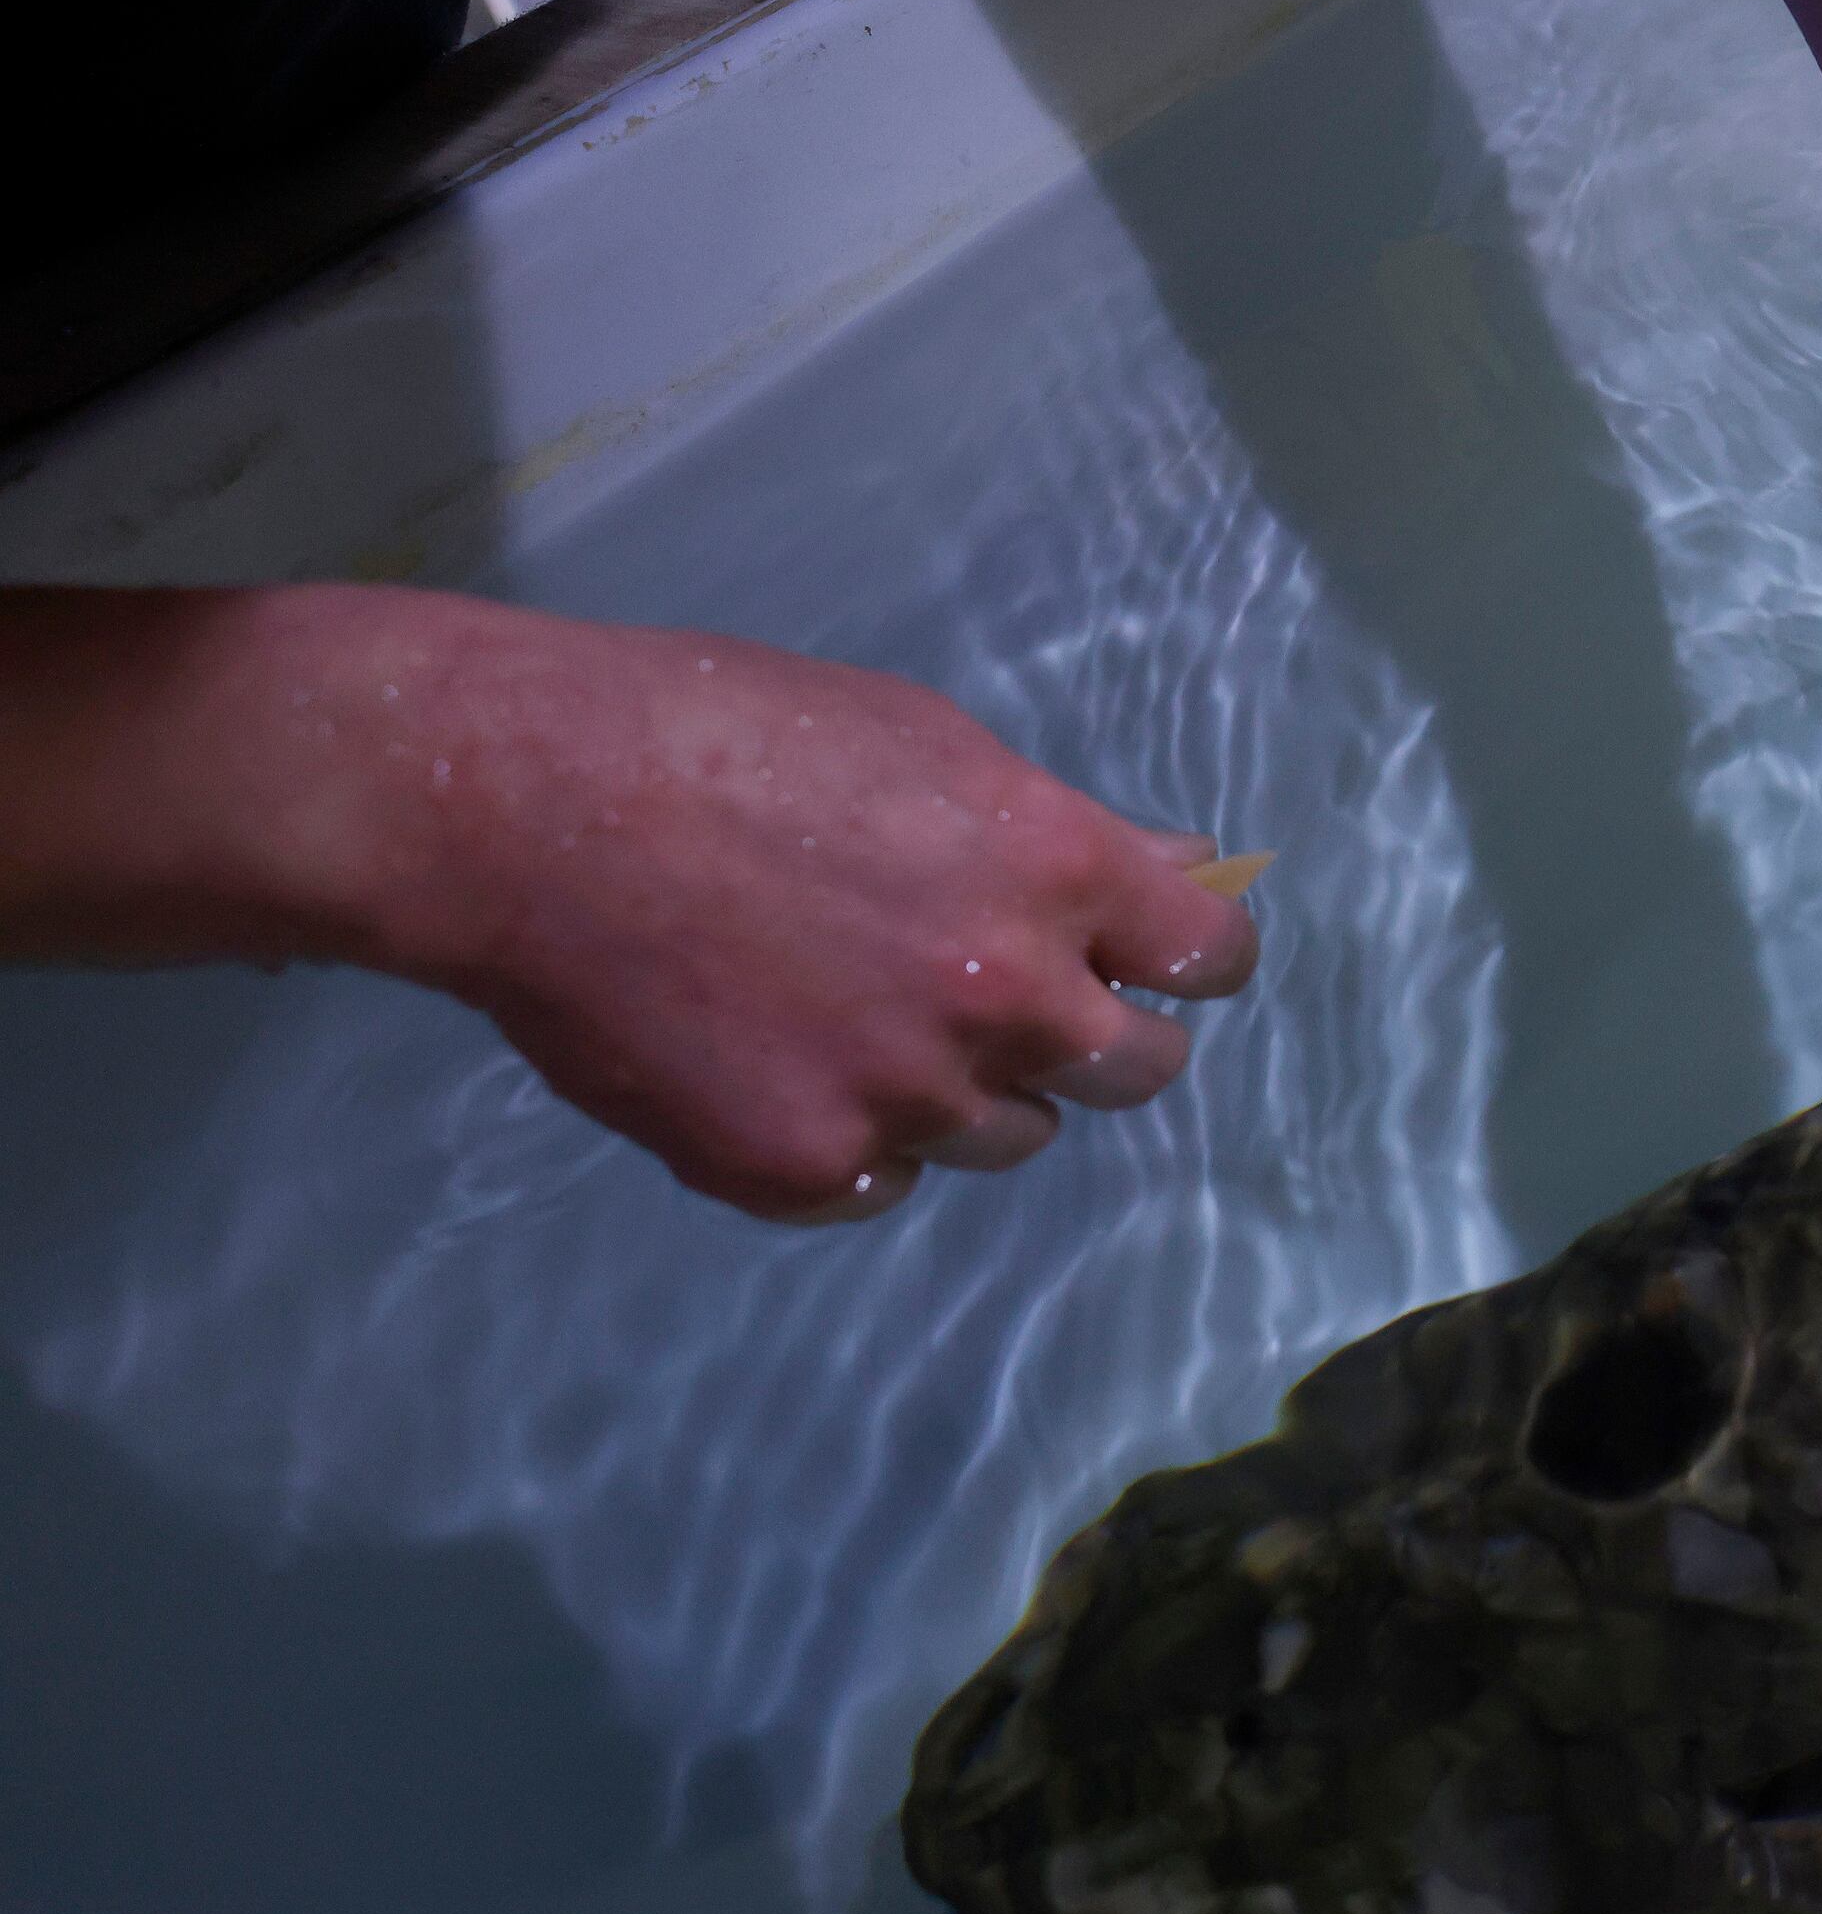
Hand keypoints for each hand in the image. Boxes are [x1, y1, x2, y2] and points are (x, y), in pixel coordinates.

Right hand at [0, 586, 1259, 1222]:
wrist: (520, 807)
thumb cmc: (721, 731)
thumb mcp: (924, 742)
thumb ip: (1050, 831)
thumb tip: (1165, 872)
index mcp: (1051, 872)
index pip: (1209, 957)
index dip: (1191, 958)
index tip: (1162, 960)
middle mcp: (1003, 999)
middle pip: (1134, 1070)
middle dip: (1099, 1036)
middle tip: (1023, 1001)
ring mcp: (904, 1097)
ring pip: (1008, 1135)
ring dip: (967, 1089)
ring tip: (857, 1010)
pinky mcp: (802, 1168)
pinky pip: (885, 1181)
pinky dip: (855, 1139)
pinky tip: (783, 1058)